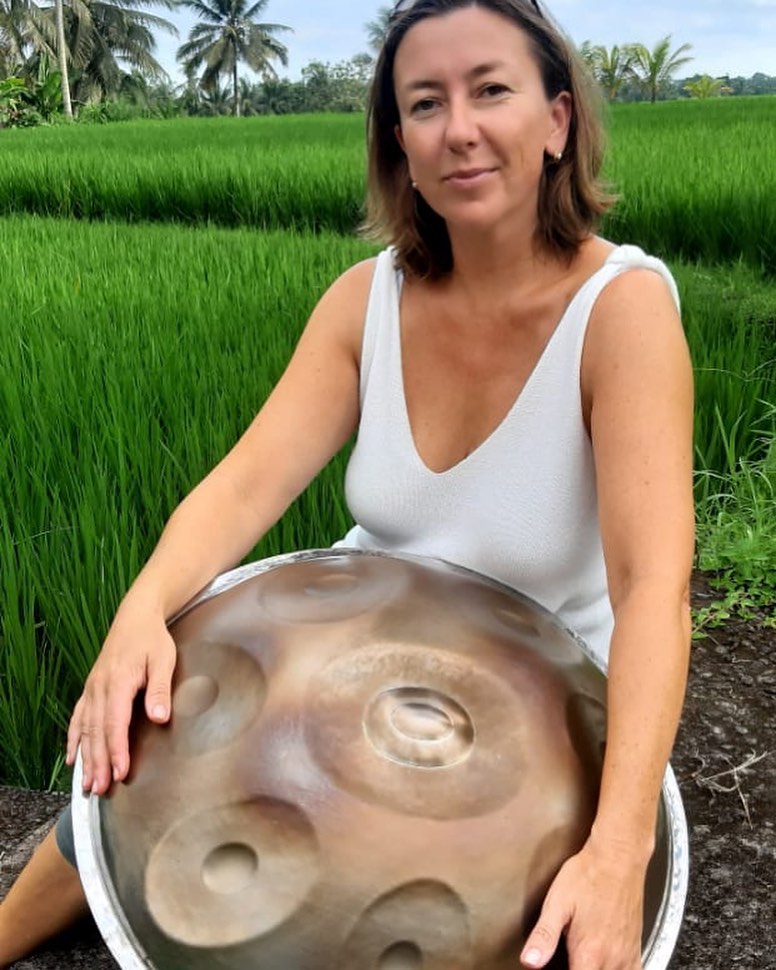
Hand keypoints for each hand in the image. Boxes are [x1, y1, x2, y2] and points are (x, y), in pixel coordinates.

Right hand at [65, 599, 176, 794]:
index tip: (121, 773)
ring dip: (86, 757)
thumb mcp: (163, 660)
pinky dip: (74, 739)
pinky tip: (73, 758)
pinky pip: (78, 717)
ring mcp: (92, 688)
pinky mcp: (91, 688)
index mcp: (118, 682)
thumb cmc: (153, 639)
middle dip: (98, 762)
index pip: (115, 724)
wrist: (136, 617)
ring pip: (85, 729)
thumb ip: (159, 690)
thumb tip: (159, 718)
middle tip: (100, 789)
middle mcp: (100, 688)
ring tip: (86, 784)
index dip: (117, 750)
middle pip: (97, 732)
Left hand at [520, 837, 646, 969]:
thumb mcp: (557, 902)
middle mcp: (611, 960)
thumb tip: (529, 961)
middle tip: (569, 959)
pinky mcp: (636, 947)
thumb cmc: (587, 876)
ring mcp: (626, 955)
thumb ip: (544, 936)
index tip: (558, 965)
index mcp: (589, 954)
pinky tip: (610, 965)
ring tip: (584, 962)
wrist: (618, 857)